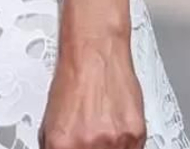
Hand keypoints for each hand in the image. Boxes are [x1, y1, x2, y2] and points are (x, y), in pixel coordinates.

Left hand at [39, 33, 146, 148]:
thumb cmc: (73, 78)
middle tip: (91, 134)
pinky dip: (125, 141)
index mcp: (62, 144)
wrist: (93, 50)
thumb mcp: (52, 120)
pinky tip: (115, 123)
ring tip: (102, 126)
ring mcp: (113, 141)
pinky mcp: (136, 134)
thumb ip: (59, 145)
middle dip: (90, 146)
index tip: (76, 145)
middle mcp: (87, 145)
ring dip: (110, 145)